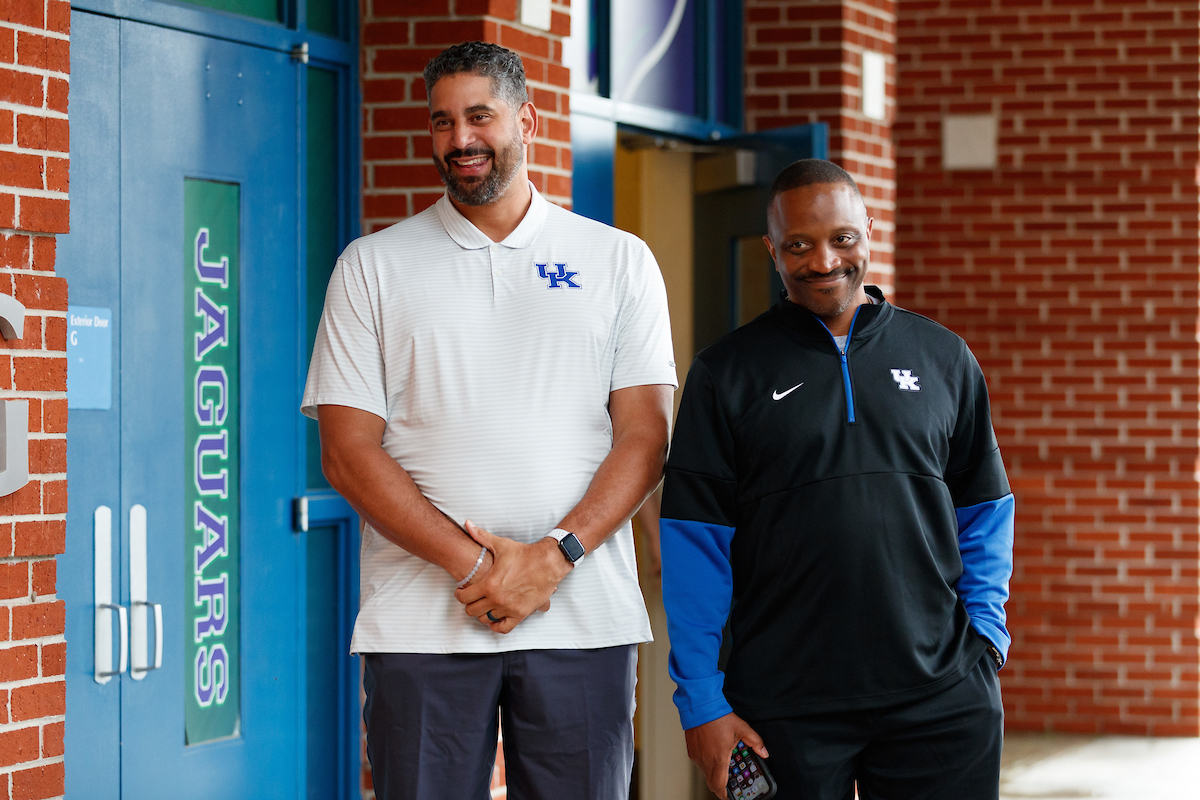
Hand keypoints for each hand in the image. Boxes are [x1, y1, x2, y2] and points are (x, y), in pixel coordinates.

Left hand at [453, 521, 567, 632]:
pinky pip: (503, 628)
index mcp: (489, 584)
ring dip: (483, 613)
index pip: (463, 597)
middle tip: (472, 598)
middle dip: (469, 604)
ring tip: (484, 605)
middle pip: (472, 611)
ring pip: (486, 619)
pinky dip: (496, 626)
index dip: (459, 594)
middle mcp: (497, 599)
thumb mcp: (501, 545)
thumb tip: (467, 524)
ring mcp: (509, 608)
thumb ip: (481, 536)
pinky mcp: (521, 614)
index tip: (461, 591)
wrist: (548, 563)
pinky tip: (494, 618)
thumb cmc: (524, 554)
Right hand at [684, 713, 767, 799]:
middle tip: (729, 783)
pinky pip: (699, 764)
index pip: (719, 786)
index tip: (731, 796)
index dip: (725, 795)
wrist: (699, 706)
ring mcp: (697, 756)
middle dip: (721, 786)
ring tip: (723, 764)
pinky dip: (707, 764)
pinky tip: (713, 753)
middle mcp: (706, 760)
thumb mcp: (741, 728)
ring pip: (705, 774)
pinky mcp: (691, 751)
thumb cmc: (717, 717)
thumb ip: (755, 742)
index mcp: (719, 758)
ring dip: (713, 774)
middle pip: (711, 783)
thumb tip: (764, 752)